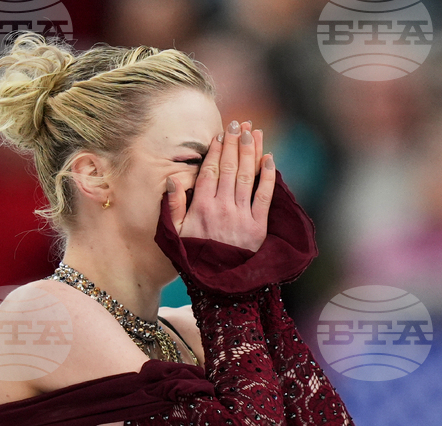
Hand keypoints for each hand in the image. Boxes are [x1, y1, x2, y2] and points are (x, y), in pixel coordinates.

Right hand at [163, 120, 274, 251]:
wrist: (219, 285)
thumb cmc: (195, 257)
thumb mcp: (176, 234)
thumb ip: (173, 207)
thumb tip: (172, 179)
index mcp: (202, 207)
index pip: (210, 170)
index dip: (216, 150)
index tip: (221, 134)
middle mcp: (223, 207)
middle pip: (229, 168)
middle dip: (234, 143)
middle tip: (239, 124)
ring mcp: (242, 216)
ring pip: (247, 176)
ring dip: (251, 152)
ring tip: (253, 132)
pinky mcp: (259, 226)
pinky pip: (265, 196)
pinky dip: (268, 176)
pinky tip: (270, 159)